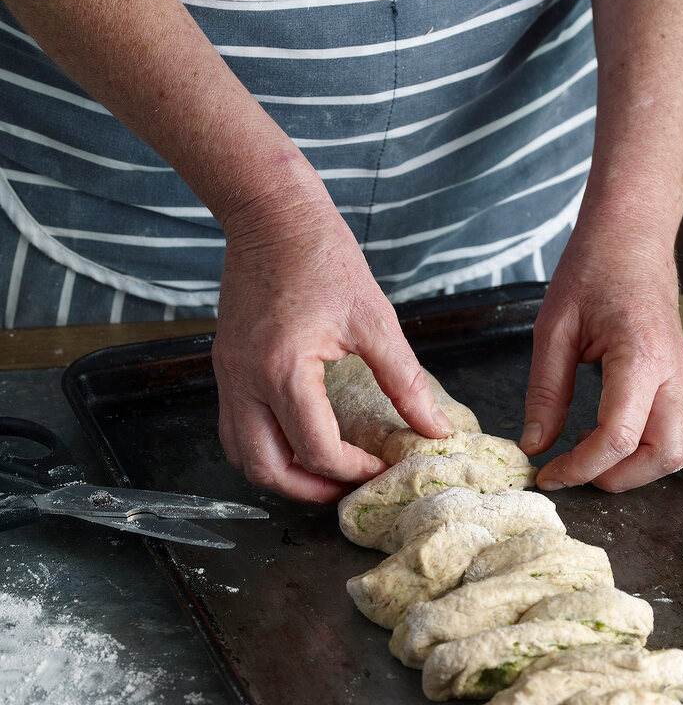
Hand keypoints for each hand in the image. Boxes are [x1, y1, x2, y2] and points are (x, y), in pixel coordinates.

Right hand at [212, 162, 452, 502]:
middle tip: (348, 488)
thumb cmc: (323, 257)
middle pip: (266, 469)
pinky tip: (298, 437)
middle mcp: (245, 380)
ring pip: (242, 454)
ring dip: (281, 474)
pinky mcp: (225, 365)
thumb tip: (435, 428)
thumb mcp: (375, 320)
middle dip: (309, 490)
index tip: (381, 467)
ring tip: (323, 472)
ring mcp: (228, 375)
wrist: (270, 214)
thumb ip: (406, 381)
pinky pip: (235, 426)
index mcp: (284, 370)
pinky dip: (264, 445)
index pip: (316, 450)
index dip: (353, 470)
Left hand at [520, 218, 682, 492]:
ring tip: (593, 457)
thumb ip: (545, 391)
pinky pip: (678, 430)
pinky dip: (648, 449)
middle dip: (618, 478)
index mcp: (638, 356)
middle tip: (574, 470)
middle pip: (666, 455)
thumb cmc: (592, 269)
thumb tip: (535, 445)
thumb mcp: (552, 329)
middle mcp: (671, 372)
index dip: (580, 468)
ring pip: (680, 450)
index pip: (617, 437)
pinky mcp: (677, 378)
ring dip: (639, 469)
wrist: (632, 234)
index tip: (547, 473)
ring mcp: (681, 376)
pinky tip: (610, 438)